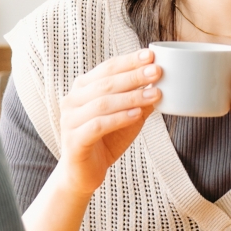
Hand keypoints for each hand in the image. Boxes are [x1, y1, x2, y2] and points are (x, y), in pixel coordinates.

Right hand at [54, 49, 160, 197]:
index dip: (129, 61)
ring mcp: (70, 120)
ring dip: (131, 97)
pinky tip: (136, 114)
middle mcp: (72, 100)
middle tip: (157, 71)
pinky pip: (98, 125)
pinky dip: (119, 118)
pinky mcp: (74, 140)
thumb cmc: (105, 141)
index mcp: (83, 89)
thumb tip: (159, 84)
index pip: (107, 69)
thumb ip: (138, 102)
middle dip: (133, 76)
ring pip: (102, 103)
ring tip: (154, 94)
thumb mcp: (126, 118)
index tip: (151, 55)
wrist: (82, 174)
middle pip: (106, 84)